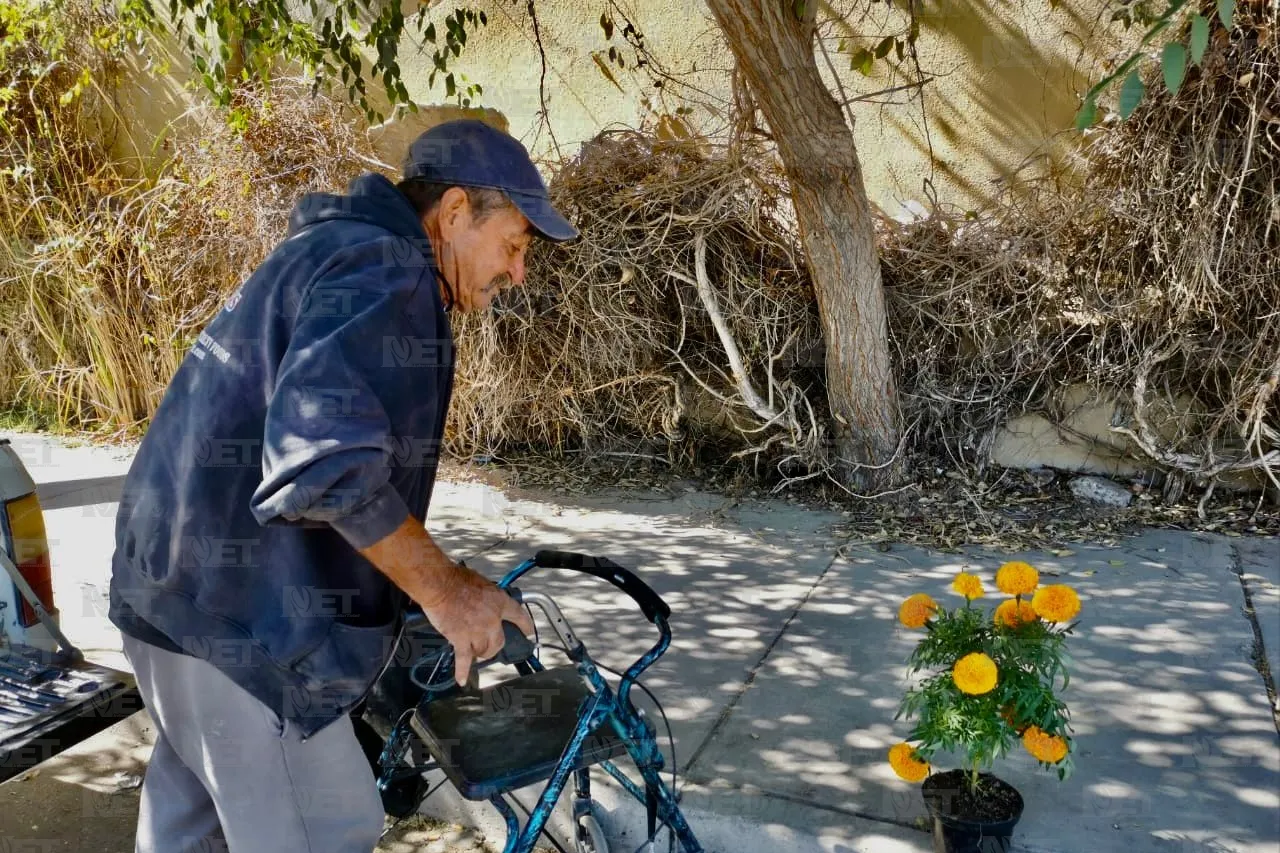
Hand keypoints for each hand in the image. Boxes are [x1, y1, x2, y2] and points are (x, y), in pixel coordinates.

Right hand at [415, 562, 534, 685]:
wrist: (440, 585)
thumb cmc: (456, 579)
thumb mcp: (482, 582)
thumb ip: (488, 597)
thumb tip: (485, 603)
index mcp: (499, 602)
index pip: (518, 615)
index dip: (525, 625)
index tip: (527, 632)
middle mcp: (492, 619)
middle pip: (499, 642)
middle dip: (494, 646)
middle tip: (489, 646)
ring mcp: (477, 632)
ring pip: (483, 651)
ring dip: (479, 652)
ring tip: (473, 651)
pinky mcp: (461, 640)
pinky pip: (464, 659)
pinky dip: (462, 670)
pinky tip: (462, 680)